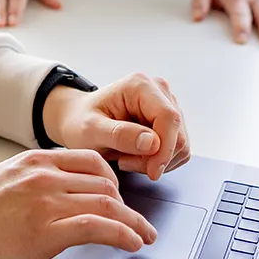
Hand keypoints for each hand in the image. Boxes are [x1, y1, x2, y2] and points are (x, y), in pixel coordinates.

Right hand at [0, 149, 158, 258]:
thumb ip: (33, 181)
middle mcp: (45, 175)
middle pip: (106, 184)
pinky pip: (99, 227)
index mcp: (35, 161)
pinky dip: (123, 235)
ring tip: (144, 236)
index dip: (114, 181)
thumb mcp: (4, 180)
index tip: (121, 198)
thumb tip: (56, 196)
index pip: (91, 161)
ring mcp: (48, 201)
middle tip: (139, 223)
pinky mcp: (47, 230)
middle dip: (128, 205)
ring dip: (134, 223)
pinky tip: (133, 244)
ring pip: (109, 204)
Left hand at [42, 72, 191, 179]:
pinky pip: (178, 150)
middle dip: (156, 158)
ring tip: (126, 158)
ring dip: (156, 161)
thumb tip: (152, 142)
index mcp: (140, 85)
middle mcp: (159, 90)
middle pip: (178, 134)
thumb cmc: (80, 123)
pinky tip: (135, 157)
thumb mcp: (91, 130)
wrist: (77, 121)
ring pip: (181, 145)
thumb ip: (119, 135)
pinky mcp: (169, 122)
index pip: (168, 118)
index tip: (152, 172)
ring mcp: (167, 105)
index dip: (165, 149)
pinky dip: (159, 161)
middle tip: (125, 163)